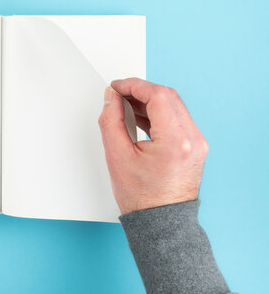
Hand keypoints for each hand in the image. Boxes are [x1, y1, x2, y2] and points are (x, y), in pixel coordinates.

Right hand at [98, 78, 207, 213]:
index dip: (134, 85)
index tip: (117, 86)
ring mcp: (197, 143)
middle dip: (141, 90)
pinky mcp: (194, 146)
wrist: (160, 222)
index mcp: (176, 141)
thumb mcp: (117, 156)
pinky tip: (140, 117)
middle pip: (168, 97)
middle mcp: (193, 139)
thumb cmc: (142, 198)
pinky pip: (177, 118)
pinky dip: (158, 113)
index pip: (158, 95)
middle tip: (119, 94)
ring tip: (126, 106)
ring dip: (149, 100)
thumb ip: (111, 120)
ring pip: (173, 105)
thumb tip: (111, 98)